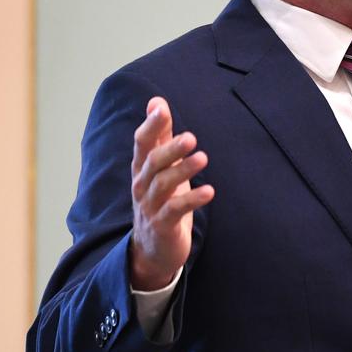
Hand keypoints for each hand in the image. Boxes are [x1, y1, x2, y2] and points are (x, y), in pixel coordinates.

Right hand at [129, 96, 214, 290]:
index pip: (142, 142)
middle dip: (170, 149)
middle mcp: (142, 185)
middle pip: (152, 162)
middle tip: (191, 137)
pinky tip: (209, 192)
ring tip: (203, 158)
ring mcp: (150, 206)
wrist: (152, 249)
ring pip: (163, 185)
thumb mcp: (160, 166)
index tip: (161, 107)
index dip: (151, 125)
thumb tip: (156, 101)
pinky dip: (191, 200)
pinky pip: (175, 211)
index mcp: (141, 167)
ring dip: (183, 171)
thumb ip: (160, 134)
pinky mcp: (162, 226)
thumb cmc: (160, 199)